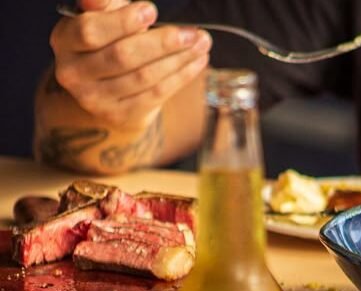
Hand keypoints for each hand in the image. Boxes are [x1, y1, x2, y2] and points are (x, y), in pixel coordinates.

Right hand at [50, 0, 210, 126]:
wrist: (107, 88)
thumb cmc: (110, 40)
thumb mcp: (105, 17)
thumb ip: (105, 5)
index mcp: (65, 40)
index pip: (90, 31)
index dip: (122, 22)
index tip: (151, 11)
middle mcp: (73, 73)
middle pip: (123, 56)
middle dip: (162, 43)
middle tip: (192, 32)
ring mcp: (95, 99)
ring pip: (144, 77)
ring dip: (179, 59)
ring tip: (201, 43)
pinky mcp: (120, 115)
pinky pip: (157, 94)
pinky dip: (181, 76)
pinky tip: (197, 62)